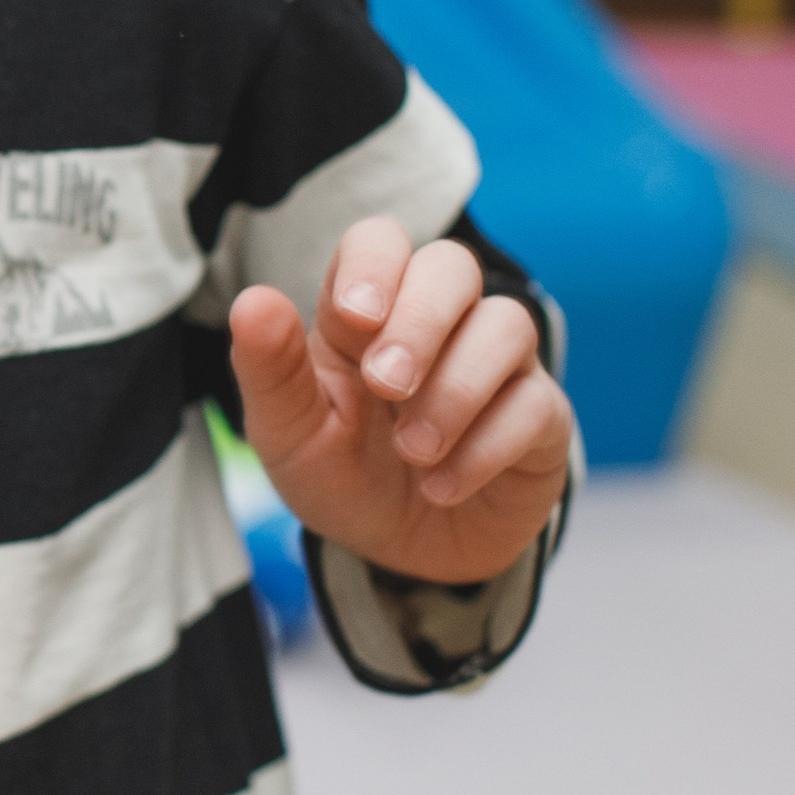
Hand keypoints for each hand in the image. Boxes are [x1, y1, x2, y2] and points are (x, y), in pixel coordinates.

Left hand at [228, 216, 573, 584]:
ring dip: (456, 389)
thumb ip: (271, 370)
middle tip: (386, 385)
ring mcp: (497, 367)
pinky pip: (537, 406)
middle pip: (454, 266)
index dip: (374, 263)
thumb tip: (253, 301)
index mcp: (366, 313)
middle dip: (420, 321)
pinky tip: (441, 487)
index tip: (356, 316)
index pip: (381, 241)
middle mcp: (439, 324)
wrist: (397, 552)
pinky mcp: (540, 419)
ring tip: (413, 450)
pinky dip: (486, 449)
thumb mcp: (288, 434)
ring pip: (509, 326)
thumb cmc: (340, 473)